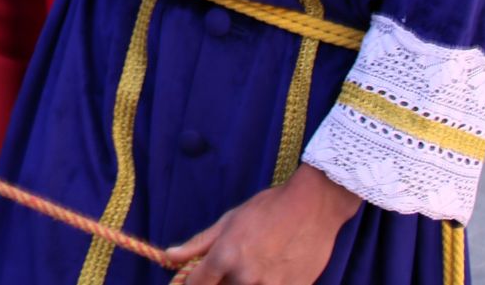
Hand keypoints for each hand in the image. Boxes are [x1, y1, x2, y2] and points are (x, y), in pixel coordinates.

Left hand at [168, 166, 360, 284]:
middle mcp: (245, 276)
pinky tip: (274, 269)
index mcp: (225, 256)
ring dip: (244, 283)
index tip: (197, 279)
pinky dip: (268, 283)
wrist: (314, 206)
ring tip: (258, 262)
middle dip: (222, 282)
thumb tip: (170, 256)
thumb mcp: (229, 220)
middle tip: (237, 262)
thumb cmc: (269, 208)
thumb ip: (199, 243)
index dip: (192, 283)